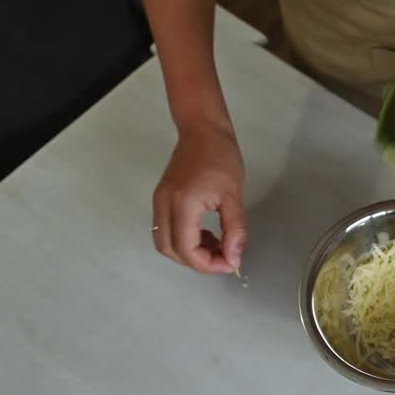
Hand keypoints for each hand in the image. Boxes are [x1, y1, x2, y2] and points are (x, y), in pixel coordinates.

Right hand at [152, 119, 246, 273]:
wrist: (203, 130)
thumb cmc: (221, 157)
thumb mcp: (234, 196)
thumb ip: (235, 230)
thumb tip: (233, 258)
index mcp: (182, 204)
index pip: (186, 249)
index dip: (207, 264)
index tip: (229, 263)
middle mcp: (164, 205)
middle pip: (170, 250)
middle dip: (197, 261)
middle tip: (223, 257)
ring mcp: (159, 201)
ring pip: (164, 242)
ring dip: (188, 251)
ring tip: (216, 245)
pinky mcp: (161, 198)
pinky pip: (166, 229)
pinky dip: (183, 239)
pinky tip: (205, 233)